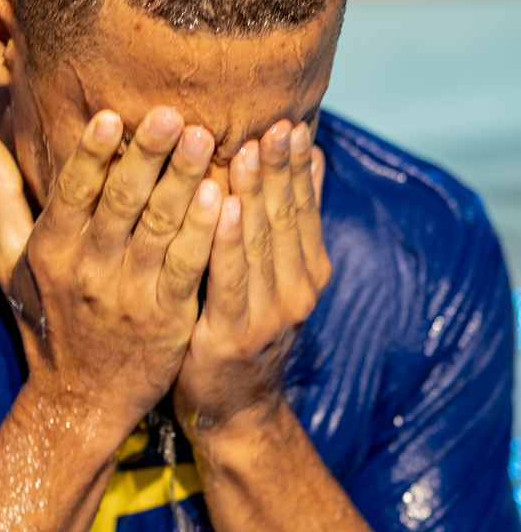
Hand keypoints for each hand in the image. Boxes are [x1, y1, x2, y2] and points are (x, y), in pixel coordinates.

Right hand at [0, 108, 221, 452]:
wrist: (79, 400)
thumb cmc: (47, 322)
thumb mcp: (12, 266)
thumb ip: (4, 203)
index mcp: (50, 250)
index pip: (72, 191)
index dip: (92, 153)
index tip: (112, 115)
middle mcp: (87, 270)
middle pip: (120, 201)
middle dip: (147, 154)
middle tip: (172, 112)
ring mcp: (128, 296)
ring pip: (158, 227)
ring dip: (182, 180)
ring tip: (204, 138)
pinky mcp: (166, 318)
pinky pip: (186, 266)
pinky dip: (204, 230)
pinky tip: (223, 196)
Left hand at [174, 120, 328, 436]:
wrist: (233, 411)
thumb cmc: (240, 330)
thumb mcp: (272, 275)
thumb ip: (287, 222)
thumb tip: (311, 155)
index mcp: (307, 271)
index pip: (302, 206)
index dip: (295, 163)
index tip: (288, 119)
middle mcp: (296, 290)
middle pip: (285, 216)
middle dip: (278, 167)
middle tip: (270, 121)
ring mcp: (268, 314)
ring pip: (261, 241)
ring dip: (255, 193)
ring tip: (248, 148)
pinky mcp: (232, 334)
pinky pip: (229, 279)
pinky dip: (227, 241)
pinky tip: (220, 205)